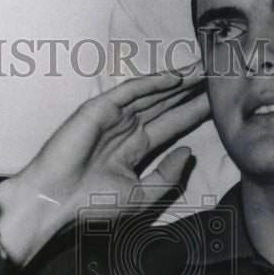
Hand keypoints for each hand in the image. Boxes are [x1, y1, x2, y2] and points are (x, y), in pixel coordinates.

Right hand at [0, 67, 209, 265]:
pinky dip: (151, 84)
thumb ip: (167, 175)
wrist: (55, 202)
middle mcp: (125, 129)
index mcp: (134, 149)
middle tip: (217, 75)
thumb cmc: (92, 204)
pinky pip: (129, 92)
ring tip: (203, 70)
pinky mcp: (98, 110)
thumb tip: (189, 151)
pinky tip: (174, 78)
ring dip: (177, 82)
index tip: (217, 103)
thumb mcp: (141, 196)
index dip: (193, 112)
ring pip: (151, 94)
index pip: (171, 125)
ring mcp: (112, 117)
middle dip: (190, 91)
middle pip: (165, 104)